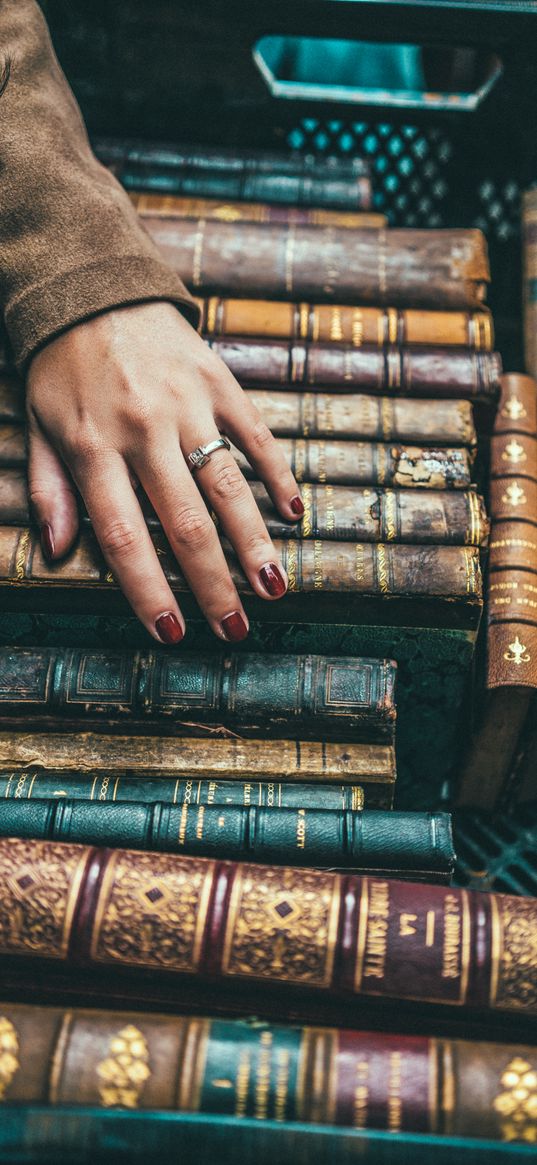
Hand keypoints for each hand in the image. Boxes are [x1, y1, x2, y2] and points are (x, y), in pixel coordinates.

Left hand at [26, 302, 302, 642]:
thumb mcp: (39, 426)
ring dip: (253, 542)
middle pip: (185, 523)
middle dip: (213, 584)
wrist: (94, 286)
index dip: (149, 590)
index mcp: (93, 447)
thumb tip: (57, 552)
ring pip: (228, 486)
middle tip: (235, 630)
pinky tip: (292, 514)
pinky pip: (254, 433)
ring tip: (273, 589)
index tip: (172, 632)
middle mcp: (144, 429)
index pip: (125, 536)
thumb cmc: (60, 368)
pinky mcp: (218, 380)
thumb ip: (50, 490)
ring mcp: (187, 403)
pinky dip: (276, 475)